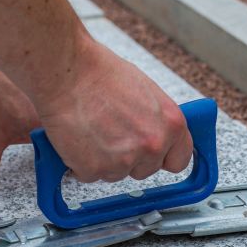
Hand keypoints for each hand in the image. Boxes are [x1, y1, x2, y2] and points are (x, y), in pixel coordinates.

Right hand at [35, 38, 192, 182]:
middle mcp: (152, 145)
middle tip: (112, 132)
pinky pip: (90, 174)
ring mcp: (124, 161)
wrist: (67, 72)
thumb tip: (157, 134)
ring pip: (116, 174)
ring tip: (93, 129)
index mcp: (171, 125)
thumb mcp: (146, 92)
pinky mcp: (95, 169)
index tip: (154, 155)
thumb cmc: (100, 73)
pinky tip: (79, 137)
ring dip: (104, 159)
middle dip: (130, 158)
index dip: (163, 157)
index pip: (179, 160)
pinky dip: (82, 161)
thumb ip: (157, 120)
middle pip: (145, 170)